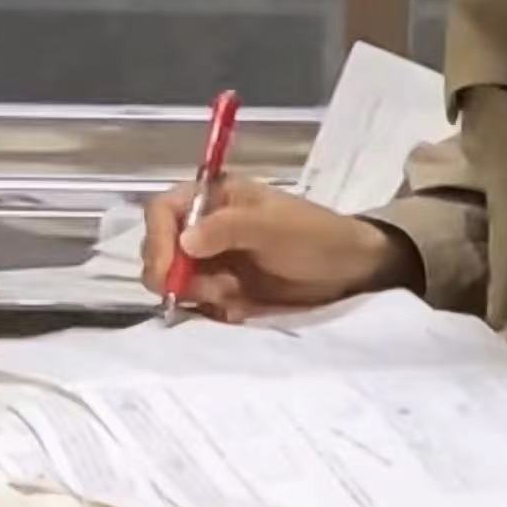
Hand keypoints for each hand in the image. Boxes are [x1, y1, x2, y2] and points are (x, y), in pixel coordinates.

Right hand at [140, 176, 421, 321]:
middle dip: (175, 274)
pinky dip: (211, 309)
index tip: (166, 272)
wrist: (350, 269)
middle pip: (159, 250)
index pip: (162, 212)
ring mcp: (212, 259)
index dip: (156, 240)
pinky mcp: (223, 287)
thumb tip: (183, 240)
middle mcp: (204, 225)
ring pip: (175, 280)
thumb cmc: (314, 236)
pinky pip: (198, 302)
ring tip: (232, 296)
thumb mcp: (273, 227)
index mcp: (213, 197)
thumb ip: (228, 229)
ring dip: (196, 293)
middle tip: (210, 291)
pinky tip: (239, 307)